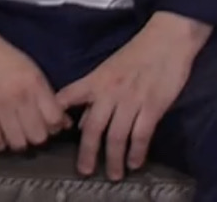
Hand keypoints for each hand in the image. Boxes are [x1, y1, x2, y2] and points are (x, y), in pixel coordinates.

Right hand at [0, 11, 70, 152]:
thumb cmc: (1, 53)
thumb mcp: (30, 69)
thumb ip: (46, 95)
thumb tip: (63, 122)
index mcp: (35, 84)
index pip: (55, 120)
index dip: (53, 126)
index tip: (46, 123)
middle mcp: (20, 97)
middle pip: (38, 137)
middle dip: (35, 136)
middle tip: (28, 130)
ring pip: (17, 143)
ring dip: (17, 141)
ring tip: (12, 133)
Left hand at [54, 11, 210, 180]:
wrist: (166, 40)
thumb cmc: (137, 53)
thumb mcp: (107, 68)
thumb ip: (92, 92)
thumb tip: (79, 121)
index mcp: (95, 80)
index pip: (69, 98)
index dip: (57, 116)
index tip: (50, 134)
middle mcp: (109, 92)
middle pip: (93, 128)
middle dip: (87, 152)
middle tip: (84, 170)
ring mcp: (131, 101)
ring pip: (117, 136)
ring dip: (114, 158)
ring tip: (113, 174)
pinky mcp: (153, 107)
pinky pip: (141, 134)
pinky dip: (137, 151)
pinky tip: (135, 163)